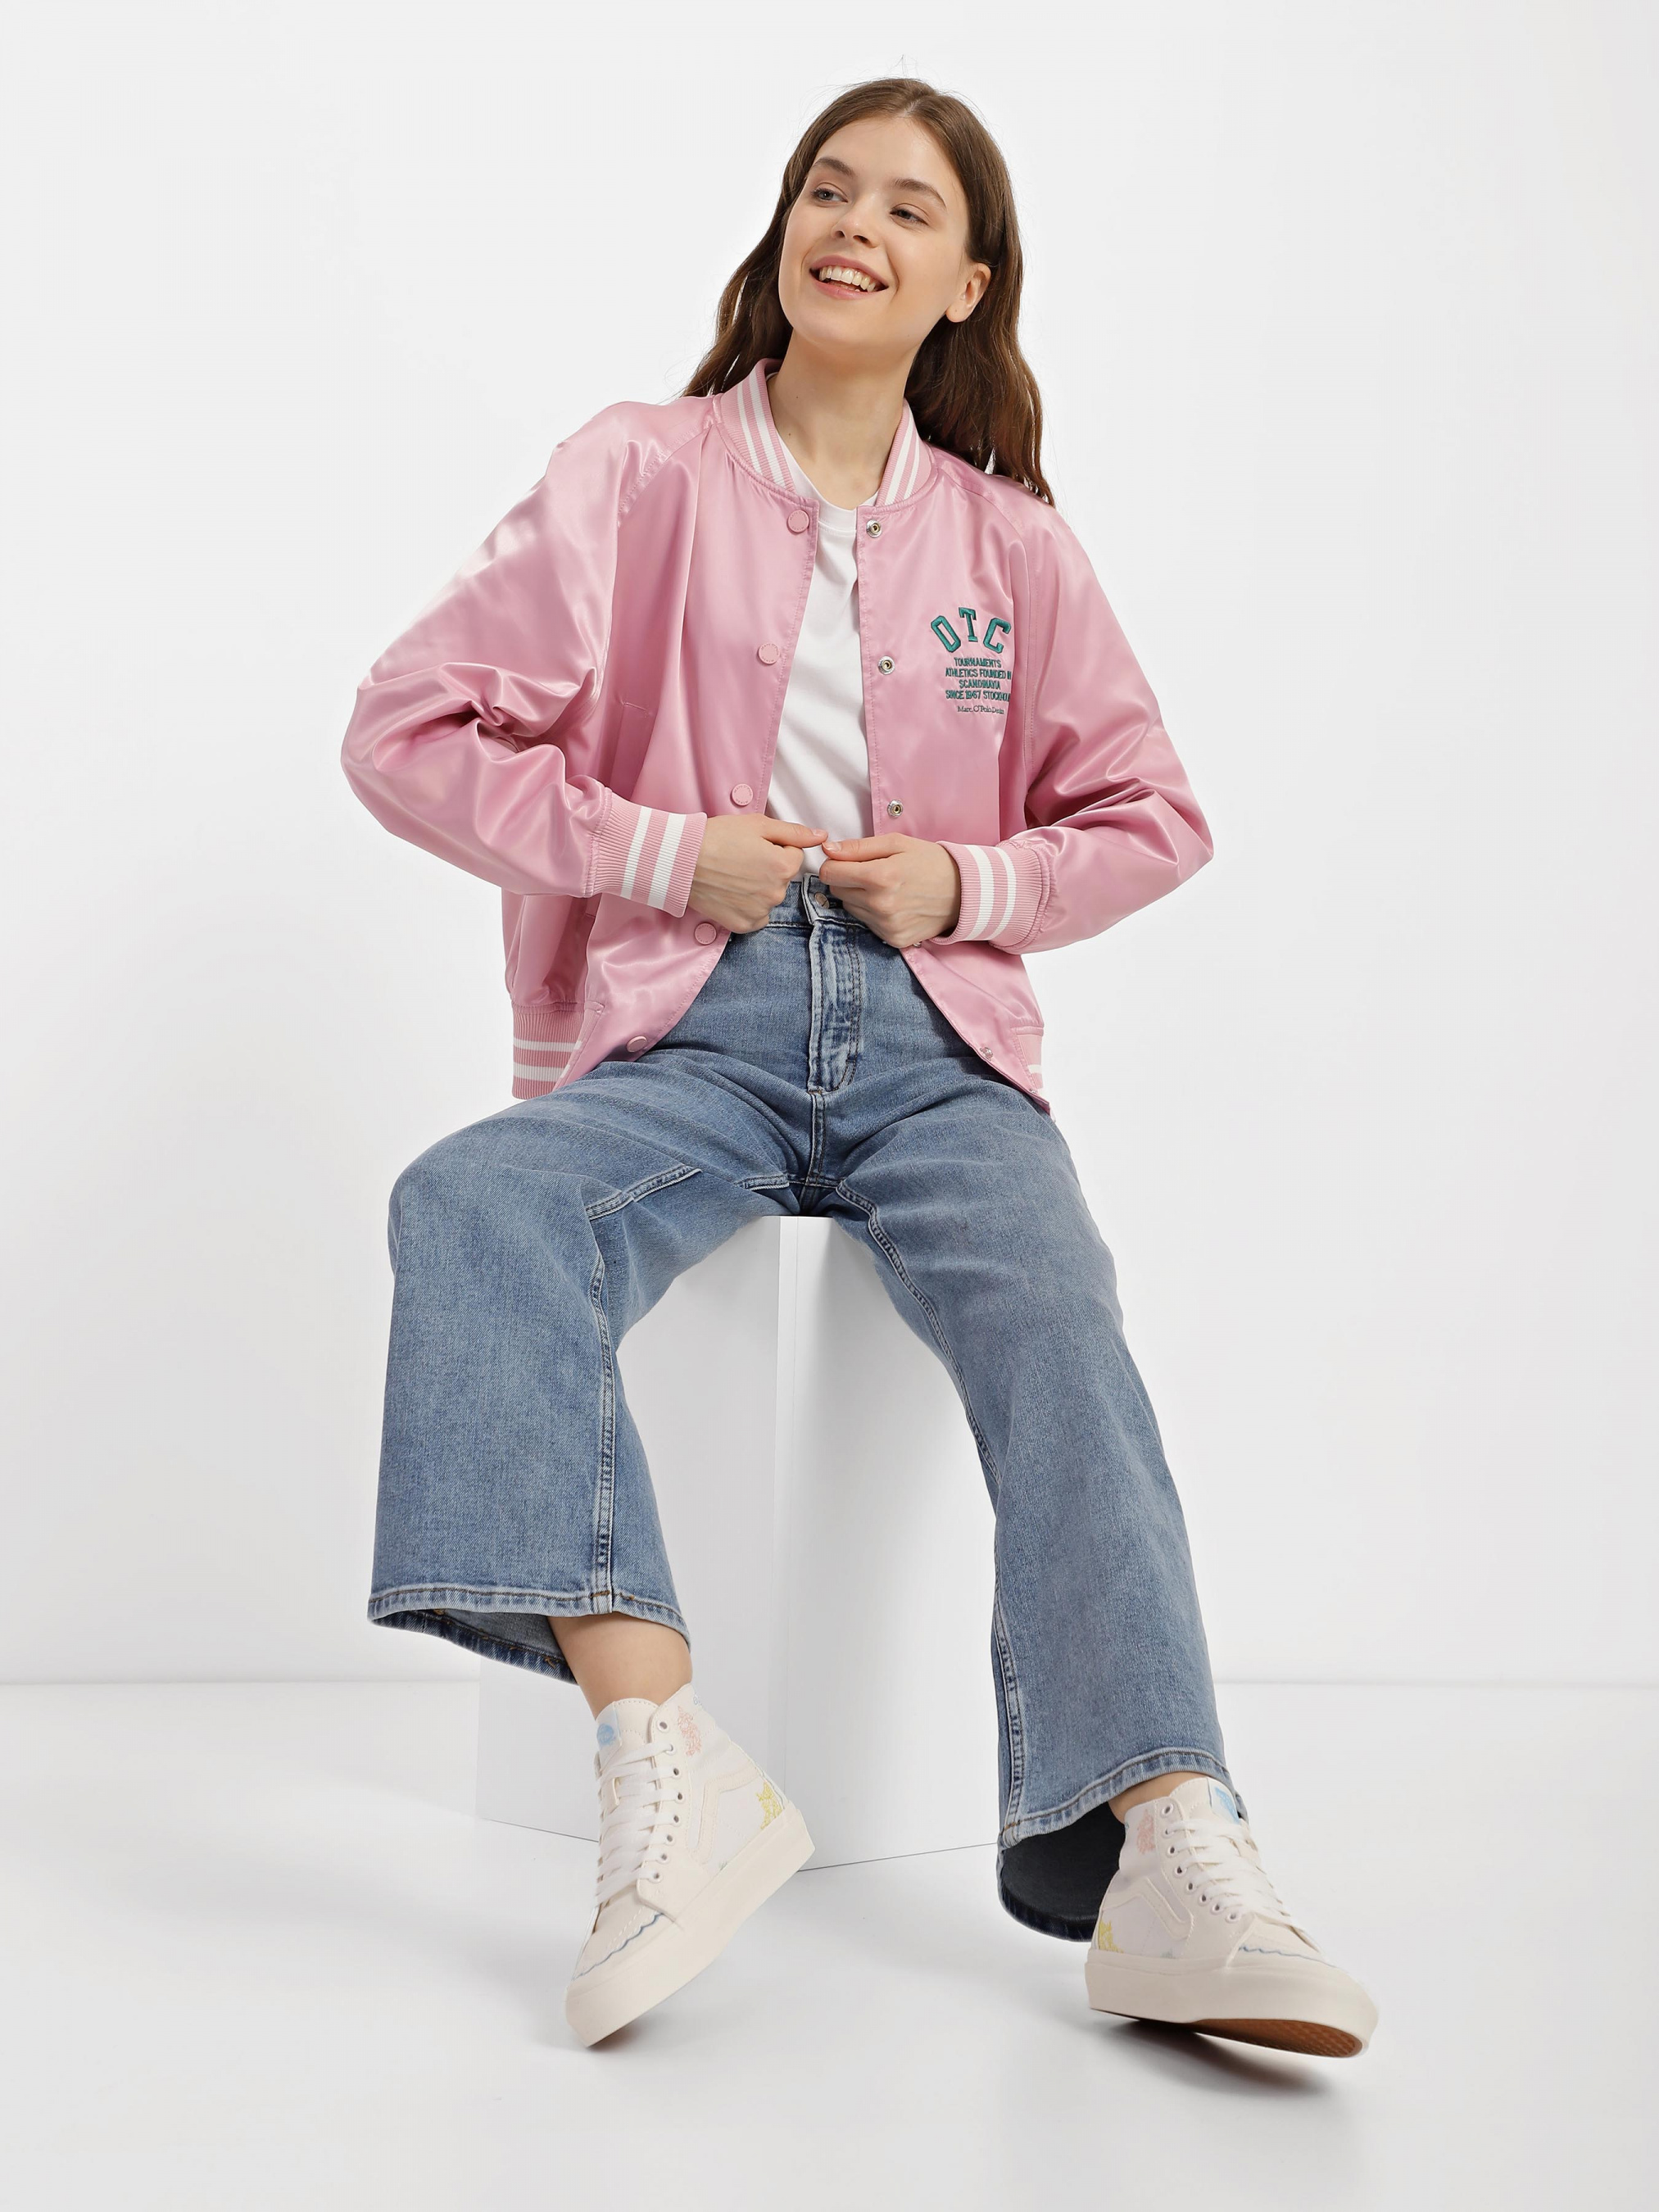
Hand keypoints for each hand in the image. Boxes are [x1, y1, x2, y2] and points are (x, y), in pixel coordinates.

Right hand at [688, 813, 827, 932]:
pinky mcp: (743, 925)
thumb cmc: (716, 838)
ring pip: (768, 897)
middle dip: (767, 869)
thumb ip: (793, 832)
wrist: (680, 861)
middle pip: (782, 879)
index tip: (752, 846)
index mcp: (784, 867)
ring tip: (731, 876)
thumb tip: (822, 836)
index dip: (774, 848)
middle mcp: (776, 893)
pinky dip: (747, 907)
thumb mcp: (757, 825)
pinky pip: (756, 917)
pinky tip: (730, 893)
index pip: (793, 856)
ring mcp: (760, 911)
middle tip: (739, 860)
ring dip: (757, 888)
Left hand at [815, 835, 962, 947]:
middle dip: (848, 880)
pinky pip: (867, 924)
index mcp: (880, 877)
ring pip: (850, 909)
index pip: (830, 874)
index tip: (847, 861)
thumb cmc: (930, 862)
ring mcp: (887, 926)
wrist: (964, 892)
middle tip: (872, 873)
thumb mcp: (897, 843)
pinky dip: (874, 914)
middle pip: (837, 892)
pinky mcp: (893, 939)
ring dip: (860, 898)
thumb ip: (859, 847)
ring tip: (886, 889)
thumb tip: (828, 850)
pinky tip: (893, 904)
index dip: (835, 864)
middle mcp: (880, 905)